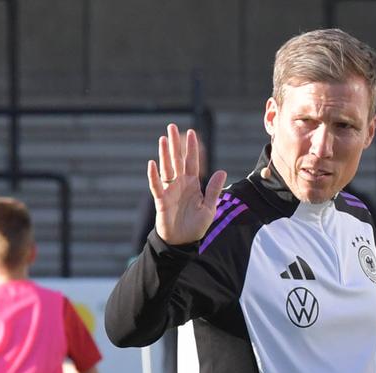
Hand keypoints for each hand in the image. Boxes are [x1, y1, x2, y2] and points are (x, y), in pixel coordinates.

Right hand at [149, 124, 229, 246]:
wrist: (183, 242)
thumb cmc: (196, 226)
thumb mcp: (209, 208)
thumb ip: (213, 190)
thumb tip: (222, 171)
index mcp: (192, 184)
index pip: (192, 162)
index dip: (191, 148)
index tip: (191, 132)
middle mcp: (180, 184)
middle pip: (177, 160)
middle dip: (175, 144)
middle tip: (172, 126)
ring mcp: (170, 190)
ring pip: (166, 168)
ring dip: (164, 154)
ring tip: (163, 138)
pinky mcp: (161, 200)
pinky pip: (157, 185)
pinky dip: (154, 175)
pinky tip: (153, 163)